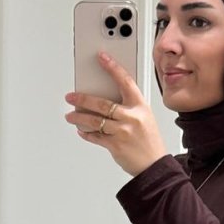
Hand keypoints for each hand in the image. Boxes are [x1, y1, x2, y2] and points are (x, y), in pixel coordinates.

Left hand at [64, 52, 168, 177]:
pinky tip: (81, 130)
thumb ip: (128, 107)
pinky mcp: (115, 146)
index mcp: (140, 106)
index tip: (102, 57)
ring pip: (95, 121)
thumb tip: (106, 99)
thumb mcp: (144, 117)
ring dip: (79, 117)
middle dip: (83, 99)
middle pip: (102, 103)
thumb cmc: (149, 141)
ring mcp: (123, 132)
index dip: (113, 67)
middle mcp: (131, 117)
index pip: (125, 81)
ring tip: (70, 115)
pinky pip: (96, 137)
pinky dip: (86, 133)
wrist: (154, 166)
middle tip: (71, 96)